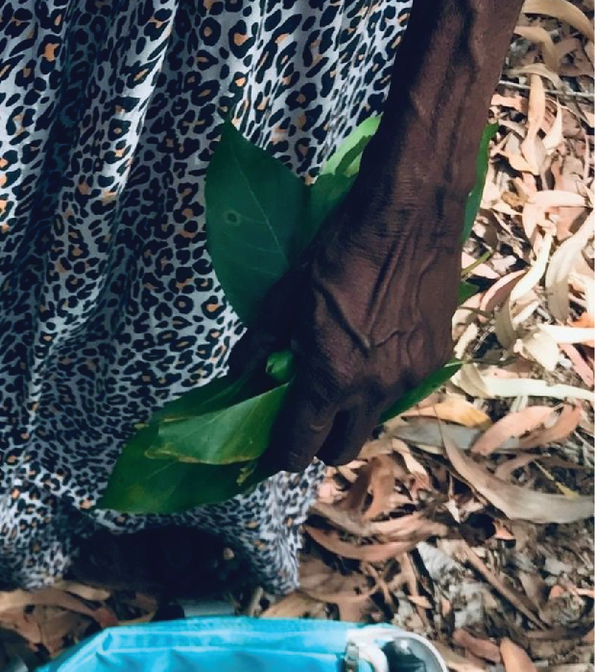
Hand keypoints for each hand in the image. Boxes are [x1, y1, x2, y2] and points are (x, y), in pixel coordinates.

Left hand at [268, 184, 465, 470]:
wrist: (409, 214)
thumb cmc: (338, 254)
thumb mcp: (283, 300)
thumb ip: (257, 349)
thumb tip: (236, 380)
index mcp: (331, 379)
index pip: (300, 447)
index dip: (280, 457)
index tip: (270, 453)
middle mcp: (374, 389)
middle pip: (342, 451)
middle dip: (318, 446)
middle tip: (305, 420)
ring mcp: (409, 377)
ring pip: (372, 422)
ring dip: (351, 415)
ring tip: (339, 380)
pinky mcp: (434, 358)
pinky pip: (400, 392)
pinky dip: (380, 386)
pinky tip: (372, 354)